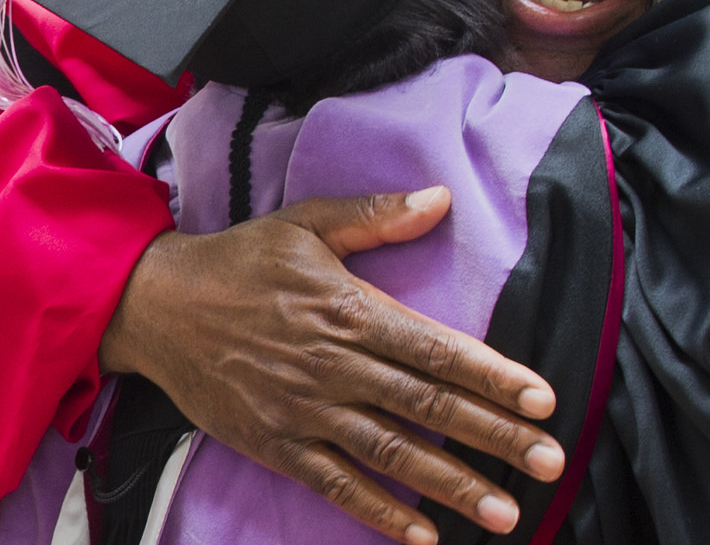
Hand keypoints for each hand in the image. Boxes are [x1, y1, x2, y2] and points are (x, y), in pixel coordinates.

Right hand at [100, 186, 564, 544]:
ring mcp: (306, 412)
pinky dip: (380, 514)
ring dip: (452, 486)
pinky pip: (336, 486)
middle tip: (551, 461)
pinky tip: (423, 537)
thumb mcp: (307, 223)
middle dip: (495, 436)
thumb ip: (375, 216)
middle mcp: (335, 367)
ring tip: (505, 513)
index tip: (543, 399)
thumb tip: (440, 198)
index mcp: (349, 311)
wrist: (159, 307)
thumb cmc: (242, 260)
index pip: (437, 349)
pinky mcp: (277, 446)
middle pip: (428, 408)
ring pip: (392, 455)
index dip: (493, 376)